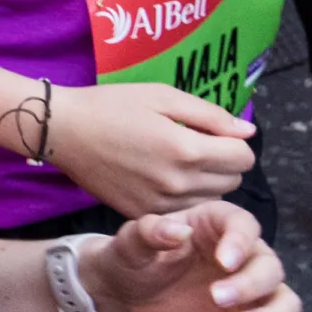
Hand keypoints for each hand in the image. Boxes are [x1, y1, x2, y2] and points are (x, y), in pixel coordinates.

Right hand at [45, 80, 255, 216]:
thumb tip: (248, 131)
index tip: (213, 132)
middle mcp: (179, 184)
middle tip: (194, 143)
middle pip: (233, 181)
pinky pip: (184, 211)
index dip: (234, 141)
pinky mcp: (144, 215)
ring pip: (211, 199)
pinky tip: (160, 177)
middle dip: (223, 161)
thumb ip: (210, 115)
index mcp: (186, 150)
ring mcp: (161, 204)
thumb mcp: (162, 95)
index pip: (244, 157)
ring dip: (206, 181)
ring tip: (177, 161)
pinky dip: (183, 196)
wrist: (63, 131)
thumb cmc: (111, 105)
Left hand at [86, 204, 311, 311]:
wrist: (127, 293)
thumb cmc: (132, 257)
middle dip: (250, 284)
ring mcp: (250, 290)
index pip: (243, 225)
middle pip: (268, 265)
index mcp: (216, 224)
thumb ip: (152, 232)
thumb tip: (178, 231)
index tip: (224, 261)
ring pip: (283, 298)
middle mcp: (242, 254)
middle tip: (216, 298)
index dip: (240, 241)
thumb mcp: (131, 241)